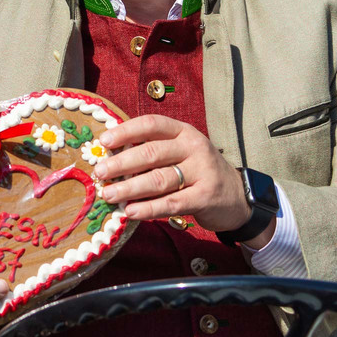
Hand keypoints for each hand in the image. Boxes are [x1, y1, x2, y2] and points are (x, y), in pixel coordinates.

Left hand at [93, 114, 274, 248]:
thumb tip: (111, 155)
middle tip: (100, 173)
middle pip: (151, 153)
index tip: (103, 142)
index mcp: (183, 131)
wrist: (236, 196)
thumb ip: (153, 150)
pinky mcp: (205, 197)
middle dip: (121, 163)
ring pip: (158, 179)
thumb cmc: (197, 171)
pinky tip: (130, 212)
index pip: (152, 124)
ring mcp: (202, 171)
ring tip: (109, 195)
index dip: (126, 131)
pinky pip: (171, 203)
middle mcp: (194, 147)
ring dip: (129, 188)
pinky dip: (148, 208)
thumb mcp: (180, 152)